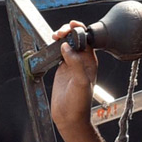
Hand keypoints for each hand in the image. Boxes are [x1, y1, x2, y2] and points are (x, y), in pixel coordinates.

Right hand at [50, 21, 98, 136]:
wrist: (70, 116)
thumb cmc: (79, 102)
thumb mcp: (81, 82)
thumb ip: (76, 63)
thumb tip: (67, 47)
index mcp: (91, 62)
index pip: (88, 40)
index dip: (80, 30)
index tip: (72, 25)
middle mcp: (82, 61)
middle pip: (76, 39)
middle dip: (68, 31)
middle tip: (59, 33)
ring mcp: (71, 64)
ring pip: (67, 44)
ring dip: (61, 37)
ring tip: (54, 37)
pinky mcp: (62, 69)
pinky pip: (58, 52)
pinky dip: (54, 46)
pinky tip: (50, 45)